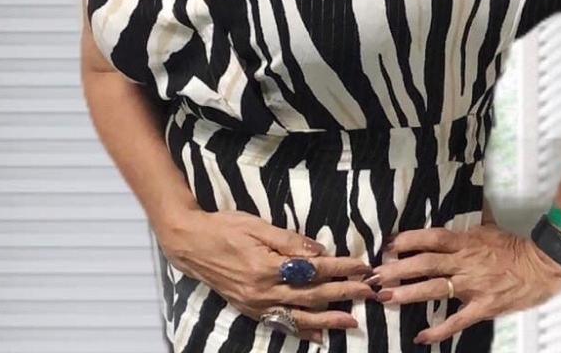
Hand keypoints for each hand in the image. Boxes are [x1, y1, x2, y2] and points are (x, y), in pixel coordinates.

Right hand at [156, 207, 376, 343]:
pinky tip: (318, 335)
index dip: (341, 268)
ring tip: (352, 321)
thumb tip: (319, 252)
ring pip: (300, 316)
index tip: (363, 267)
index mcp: (268, 266)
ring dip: (328, 320)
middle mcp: (265, 290)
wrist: (191, 244)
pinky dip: (301, 331)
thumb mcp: (257, 225)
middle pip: (312, 295)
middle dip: (343, 294)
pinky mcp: (250, 310)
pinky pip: (281, 324)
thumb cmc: (225, 227)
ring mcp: (257, 304)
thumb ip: (289, 241)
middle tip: (369, 294)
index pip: (314, 270)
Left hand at [366, 222, 560, 344]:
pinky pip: (457, 321)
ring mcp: (472, 286)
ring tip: (386, 297)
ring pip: (435, 289)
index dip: (408, 240)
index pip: (431, 238)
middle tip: (375, 275)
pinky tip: (421, 337)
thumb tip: (467, 195)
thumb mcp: (489, 225)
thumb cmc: (513, 246)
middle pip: (425, 264)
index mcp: (465, 241)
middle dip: (397, 269)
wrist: (541, 267)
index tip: (388, 244)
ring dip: (408, 293)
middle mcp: (464, 262)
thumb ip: (472, 217)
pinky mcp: (482, 307)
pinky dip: (438, 330)